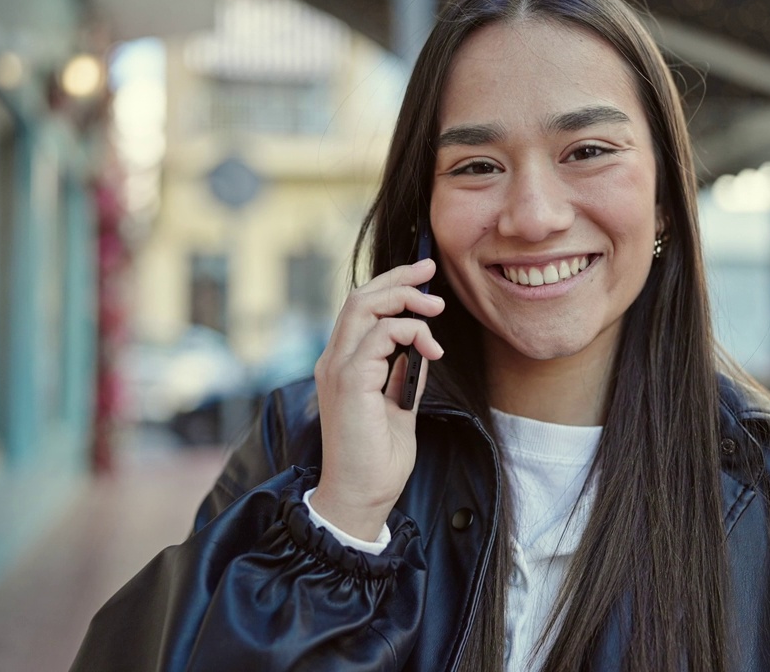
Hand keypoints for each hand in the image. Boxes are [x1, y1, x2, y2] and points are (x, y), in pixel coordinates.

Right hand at [309, 259, 444, 540]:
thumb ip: (403, 374)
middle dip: (399, 278)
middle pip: (360, 296)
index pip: (360, 308)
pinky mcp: (349, 382)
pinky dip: (409, 332)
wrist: (361, 497)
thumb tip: (421, 347)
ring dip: (406, 300)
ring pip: (364, 306)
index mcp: (342, 365)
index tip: (423, 277)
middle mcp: (333, 361)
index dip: (391, 285)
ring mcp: (337, 369)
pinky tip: (430, 350)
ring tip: (436, 311)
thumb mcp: (398, 406)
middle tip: (431, 272)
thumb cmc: (378, 461)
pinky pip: (379, 335)